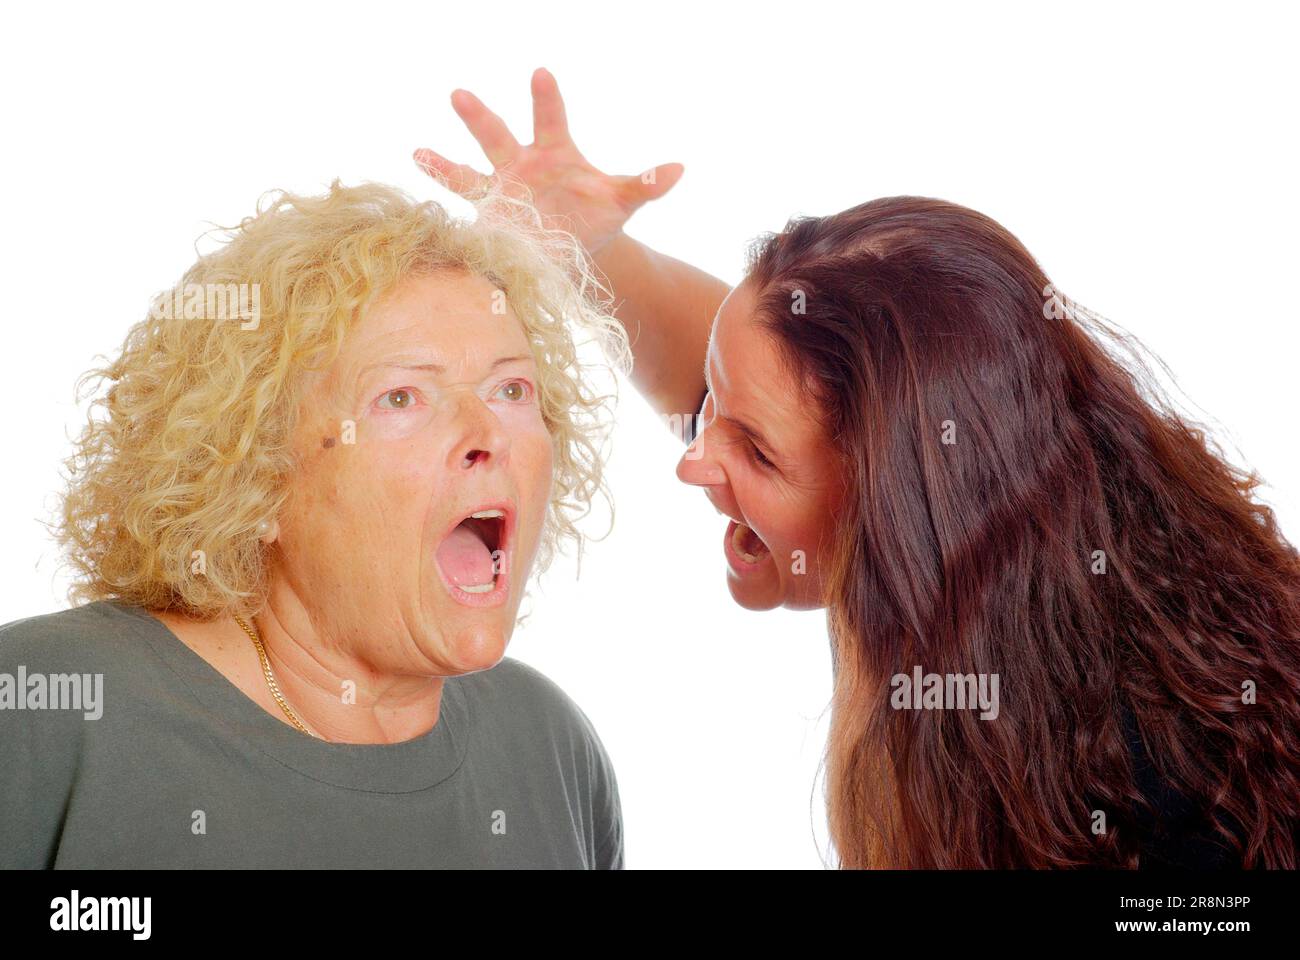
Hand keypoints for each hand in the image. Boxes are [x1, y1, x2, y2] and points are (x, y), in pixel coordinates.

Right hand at [414, 67, 682, 254]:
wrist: (571, 247)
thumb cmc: (595, 216)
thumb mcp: (622, 201)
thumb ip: (646, 184)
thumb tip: (681, 168)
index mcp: (555, 152)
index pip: (550, 119)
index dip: (546, 97)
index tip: (541, 73)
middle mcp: (521, 163)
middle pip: (498, 136)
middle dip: (480, 117)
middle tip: (460, 94)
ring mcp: (500, 189)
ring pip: (471, 171)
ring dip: (445, 164)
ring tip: (419, 152)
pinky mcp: (488, 218)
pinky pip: (463, 213)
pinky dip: (442, 209)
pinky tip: (416, 205)